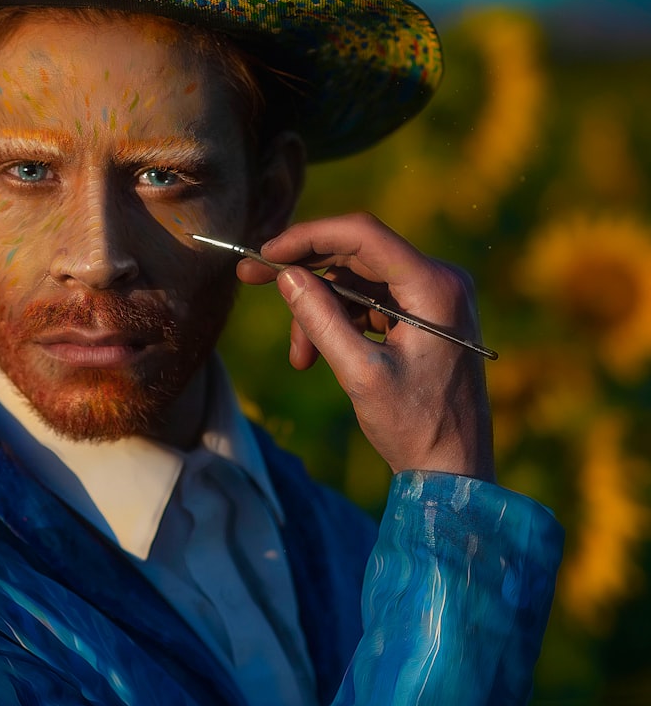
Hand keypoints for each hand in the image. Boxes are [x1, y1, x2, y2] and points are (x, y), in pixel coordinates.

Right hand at [237, 212, 494, 480]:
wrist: (455, 470)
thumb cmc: (415, 427)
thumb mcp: (360, 374)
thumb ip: (322, 320)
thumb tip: (287, 276)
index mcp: (435, 287)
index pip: (362, 235)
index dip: (307, 238)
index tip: (265, 254)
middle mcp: (439, 280)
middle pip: (356, 253)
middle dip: (304, 270)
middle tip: (251, 278)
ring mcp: (433, 296)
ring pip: (355, 279)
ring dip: (319, 309)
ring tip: (300, 356)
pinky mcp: (423, 314)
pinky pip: (367, 300)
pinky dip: (338, 321)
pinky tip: (318, 355)